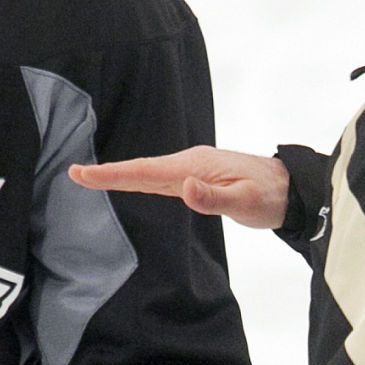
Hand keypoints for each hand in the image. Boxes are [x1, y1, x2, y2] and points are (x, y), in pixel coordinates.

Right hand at [69, 147, 288, 229]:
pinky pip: (161, 179)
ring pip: (149, 174)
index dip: (112, 173)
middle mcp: (189, 163)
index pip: (145, 172)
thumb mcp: (245, 201)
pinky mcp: (198, 177)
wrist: (292, 189)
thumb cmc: (270, 196)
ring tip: (90, 178)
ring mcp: (193, 169)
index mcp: (193, 166)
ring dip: (120, 175)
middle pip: (140, 170)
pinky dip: (139, 179)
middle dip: (107, 172)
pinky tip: (129, 183)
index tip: (82, 173)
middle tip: (73, 174)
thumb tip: (183, 187)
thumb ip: (213, 196)